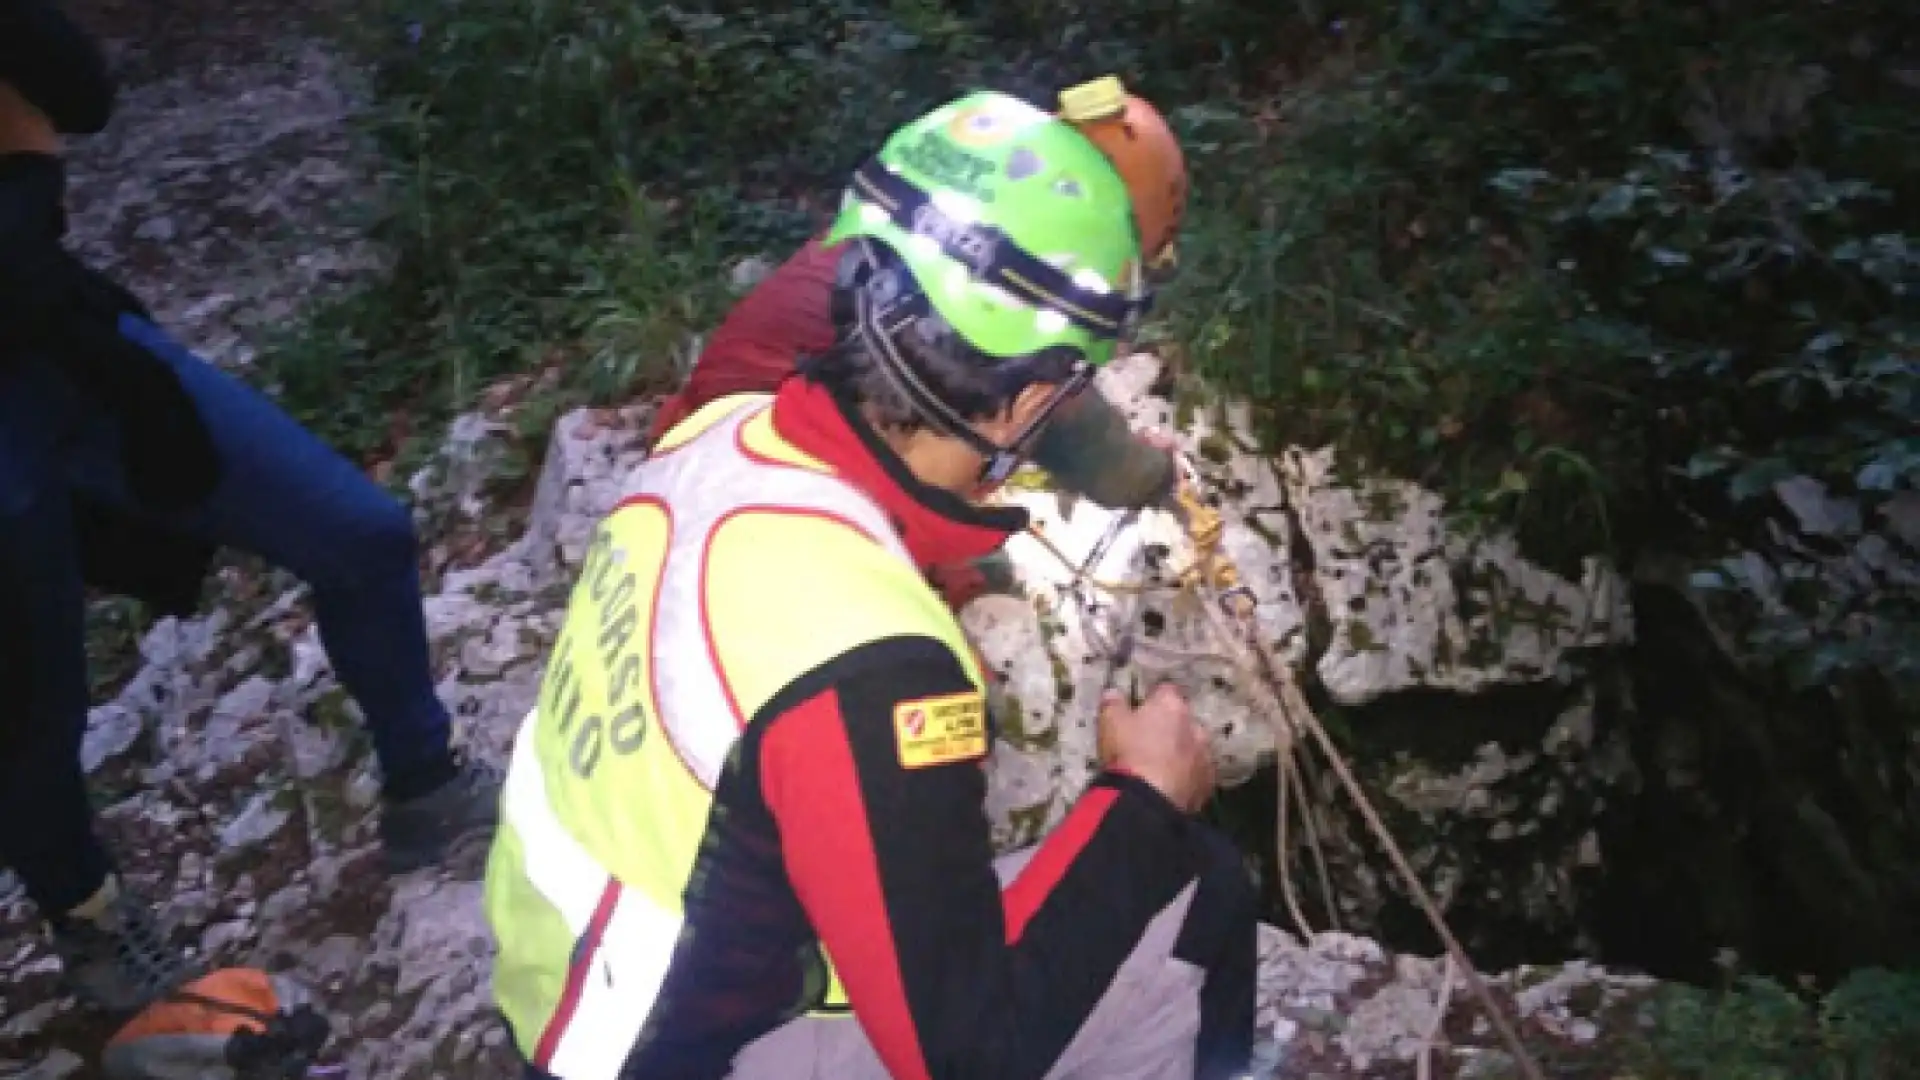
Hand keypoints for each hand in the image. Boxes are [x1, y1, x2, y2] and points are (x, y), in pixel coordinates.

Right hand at [1098, 682, 1215, 813]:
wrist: (1149, 799)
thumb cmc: (1129, 753)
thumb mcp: (1111, 723)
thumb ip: (1113, 704)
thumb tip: (1113, 693)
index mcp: (1171, 706)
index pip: (1165, 692)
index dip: (1152, 700)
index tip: (1141, 710)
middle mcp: (1195, 726)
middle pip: (1184, 721)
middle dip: (1171, 728)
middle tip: (1150, 741)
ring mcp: (1205, 755)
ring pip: (1195, 748)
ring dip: (1182, 753)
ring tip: (1162, 767)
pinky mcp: (1207, 783)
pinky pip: (1198, 774)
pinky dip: (1187, 777)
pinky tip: (1171, 786)